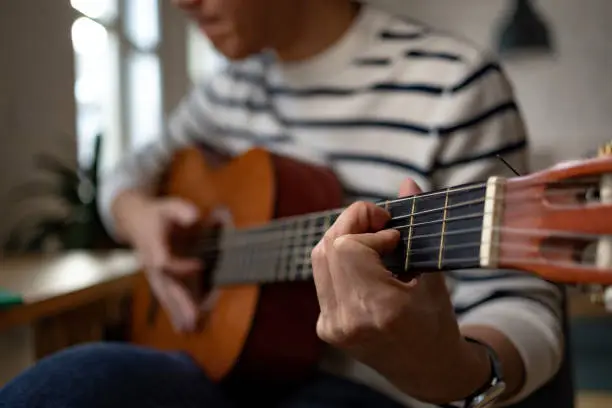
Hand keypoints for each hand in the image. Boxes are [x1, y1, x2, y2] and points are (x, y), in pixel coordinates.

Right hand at [113, 192, 210, 331]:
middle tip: (192, 321)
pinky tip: (182, 327)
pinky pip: (164, 296)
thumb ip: (181, 211)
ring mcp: (151, 273)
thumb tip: (194, 217)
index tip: (200, 266)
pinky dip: (173, 311)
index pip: (163, 262)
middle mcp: (150, 263)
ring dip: (176, 312)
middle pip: (163, 286)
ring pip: (163, 295)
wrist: (133, 219)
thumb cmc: (157, 212)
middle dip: (177, 303)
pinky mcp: (156, 278)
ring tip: (188, 329)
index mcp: (152, 245)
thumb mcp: (169, 205)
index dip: (180, 266)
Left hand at [311, 179, 489, 403]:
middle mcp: (348, 319)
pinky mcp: (326, 328)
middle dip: (351, 223)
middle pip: (328, 248)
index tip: (393, 232)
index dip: (367, 227)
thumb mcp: (434, 275)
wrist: (428, 372)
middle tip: (378, 220)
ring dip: (342, 238)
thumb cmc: (438, 324)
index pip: (347, 247)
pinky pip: (322, 278)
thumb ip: (417, 227)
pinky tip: (362, 260)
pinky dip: (339, 260)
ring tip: (371, 238)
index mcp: (379, 309)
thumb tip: (408, 183)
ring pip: (319, 260)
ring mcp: (333, 326)